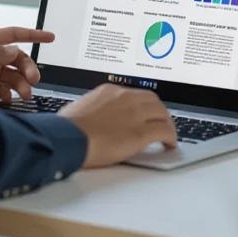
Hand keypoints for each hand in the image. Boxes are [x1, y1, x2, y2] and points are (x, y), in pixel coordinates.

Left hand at [0, 28, 54, 110]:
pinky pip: (5, 94)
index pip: (14, 36)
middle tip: (33, 79)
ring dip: (22, 86)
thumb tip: (15, 51)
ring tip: (24, 95)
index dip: (33, 35)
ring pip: (15, 79)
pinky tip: (8, 100)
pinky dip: (10, 97)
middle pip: (19, 61)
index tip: (51, 37)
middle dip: (30, 69)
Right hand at [60, 84, 177, 167]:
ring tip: (168, 134)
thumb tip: (88, 117)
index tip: (144, 113)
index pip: (134, 94)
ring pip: (162, 113)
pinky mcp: (141, 132)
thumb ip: (90, 110)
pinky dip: (171, 137)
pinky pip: (164, 131)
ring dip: (167, 123)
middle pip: (152, 100)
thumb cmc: (67, 128)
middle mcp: (125, 98)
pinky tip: (170, 144)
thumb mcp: (78, 109)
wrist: (67, 138)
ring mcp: (135, 114)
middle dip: (158, 111)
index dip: (142, 105)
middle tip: (160, 121)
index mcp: (110, 91)